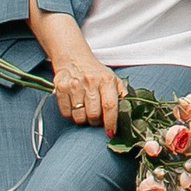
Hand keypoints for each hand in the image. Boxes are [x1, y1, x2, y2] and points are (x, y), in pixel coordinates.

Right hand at [30, 5, 123, 134]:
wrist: (74, 58)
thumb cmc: (95, 72)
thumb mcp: (112, 79)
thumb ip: (122, 93)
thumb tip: (130, 108)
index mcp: (106, 80)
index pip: (110, 105)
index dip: (111, 122)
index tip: (111, 132)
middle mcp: (90, 82)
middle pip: (93, 114)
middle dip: (96, 122)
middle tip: (97, 118)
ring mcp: (74, 85)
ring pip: (79, 117)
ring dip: (83, 119)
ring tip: (86, 111)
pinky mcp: (61, 88)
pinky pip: (66, 113)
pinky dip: (71, 115)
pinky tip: (75, 106)